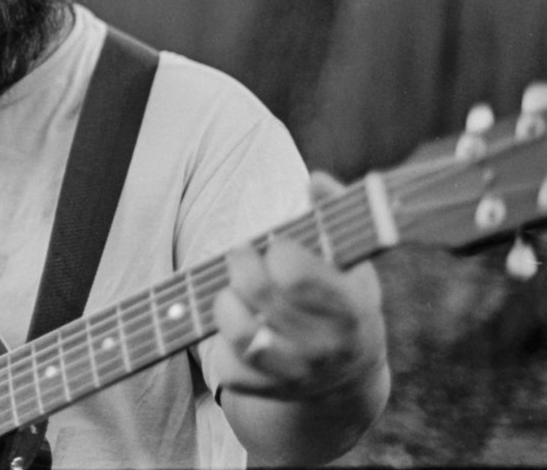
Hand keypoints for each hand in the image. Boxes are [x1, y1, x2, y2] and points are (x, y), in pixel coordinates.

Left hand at [211, 235, 386, 401]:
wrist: (346, 376)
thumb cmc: (342, 301)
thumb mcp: (351, 264)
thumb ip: (335, 218)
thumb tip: (316, 181)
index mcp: (351, 310)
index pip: (295, 275)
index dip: (278, 251)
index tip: (278, 245)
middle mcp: (325, 348)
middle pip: (260, 294)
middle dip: (241, 262)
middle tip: (241, 252)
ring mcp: (296, 374)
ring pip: (239, 332)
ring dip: (225, 302)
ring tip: (231, 290)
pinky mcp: (267, 391)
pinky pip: (228, 366)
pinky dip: (222, 342)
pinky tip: (237, 326)